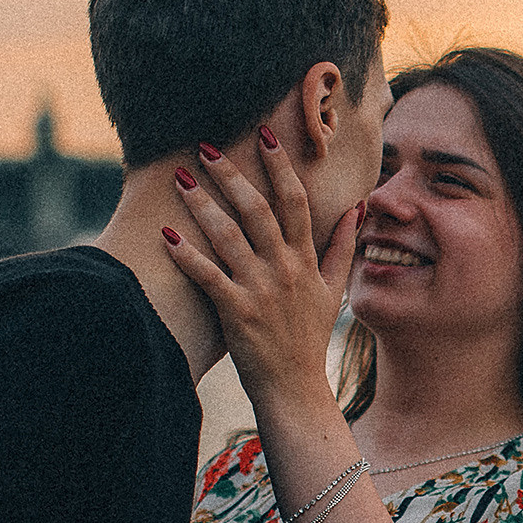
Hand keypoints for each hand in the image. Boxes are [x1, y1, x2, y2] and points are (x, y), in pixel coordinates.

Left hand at [164, 139, 361, 412]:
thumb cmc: (309, 338)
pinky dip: (186, 255)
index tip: (264, 134)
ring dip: (201, 204)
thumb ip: (343, 247)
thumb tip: (356, 208)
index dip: (279, 165)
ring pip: (228, 236)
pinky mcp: (236, 312)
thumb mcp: (333, 290)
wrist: (295, 388)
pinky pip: (207, 276)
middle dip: (230, 174)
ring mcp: (260, 290)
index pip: (295, 201)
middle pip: (256, 209)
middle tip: (205, 147)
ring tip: (179, 178)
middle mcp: (283, 269)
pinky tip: (166, 235)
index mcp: (304, 259)